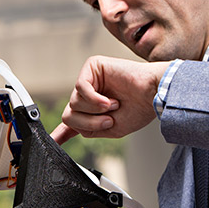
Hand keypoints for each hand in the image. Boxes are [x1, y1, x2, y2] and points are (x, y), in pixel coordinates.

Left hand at [51, 56, 169, 143]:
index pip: (73, 120)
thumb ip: (88, 129)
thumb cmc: (140, 109)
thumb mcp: (111, 128)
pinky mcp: (92, 66)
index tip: (54, 140)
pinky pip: (80, 88)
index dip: (62, 132)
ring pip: (74, 103)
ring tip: (114, 106)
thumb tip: (71, 130)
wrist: (154, 95)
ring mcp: (90, 79)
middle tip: (108, 121)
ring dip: (95, 111)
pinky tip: (109, 101)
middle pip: (69, 115)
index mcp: (94, 109)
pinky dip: (94, 100)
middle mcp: (90, 94)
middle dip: (87, 123)